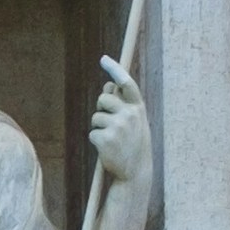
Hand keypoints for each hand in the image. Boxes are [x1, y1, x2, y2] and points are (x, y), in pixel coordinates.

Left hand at [86, 61, 150, 194]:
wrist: (136, 171)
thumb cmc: (133, 143)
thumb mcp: (134, 122)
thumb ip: (123, 104)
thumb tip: (108, 86)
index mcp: (138, 108)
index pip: (127, 83)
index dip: (115, 70)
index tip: (104, 59)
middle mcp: (130, 114)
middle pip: (103, 99)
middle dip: (102, 108)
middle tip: (111, 124)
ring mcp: (118, 126)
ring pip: (96, 117)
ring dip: (99, 127)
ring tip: (113, 140)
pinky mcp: (105, 139)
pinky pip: (92, 133)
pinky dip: (96, 140)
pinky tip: (107, 149)